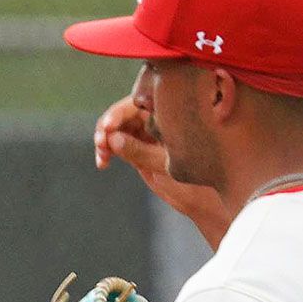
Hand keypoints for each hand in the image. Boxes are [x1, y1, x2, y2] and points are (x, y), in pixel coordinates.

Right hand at [93, 95, 230, 248]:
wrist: (201, 198)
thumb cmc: (195, 177)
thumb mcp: (167, 163)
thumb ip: (140, 151)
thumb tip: (113, 138)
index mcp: (170, 113)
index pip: (139, 103)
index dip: (119, 113)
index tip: (109, 127)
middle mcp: (156, 118)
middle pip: (123, 114)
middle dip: (108, 127)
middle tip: (101, 143)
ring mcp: (145, 132)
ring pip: (116, 129)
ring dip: (104, 139)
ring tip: (102, 156)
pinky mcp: (137, 146)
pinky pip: (116, 143)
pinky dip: (107, 150)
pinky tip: (103, 163)